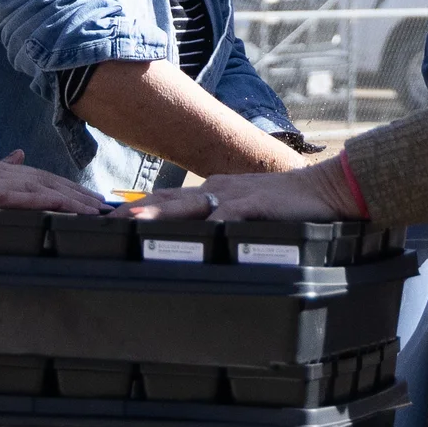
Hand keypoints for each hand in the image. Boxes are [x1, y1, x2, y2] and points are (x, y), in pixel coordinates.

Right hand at [0, 140, 105, 213]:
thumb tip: (17, 156)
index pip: (37, 176)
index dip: (66, 186)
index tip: (91, 199)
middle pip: (44, 180)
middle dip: (77, 195)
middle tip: (106, 209)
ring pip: (34, 187)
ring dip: (66, 199)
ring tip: (92, 212)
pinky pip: (8, 195)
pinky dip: (34, 199)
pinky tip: (54, 205)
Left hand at [120, 156, 359, 221]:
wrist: (325, 189)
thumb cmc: (287, 205)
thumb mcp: (245, 210)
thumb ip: (220, 219)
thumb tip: (195, 238)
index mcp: (213, 192)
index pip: (166, 201)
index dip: (136, 209)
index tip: (107, 220)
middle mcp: (218, 190)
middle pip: (168, 201)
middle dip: (134, 211)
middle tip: (102, 223)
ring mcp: (236, 197)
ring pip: (190, 205)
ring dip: (159, 213)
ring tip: (132, 222)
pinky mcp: (257, 206)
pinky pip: (230, 215)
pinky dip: (211, 223)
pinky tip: (195, 232)